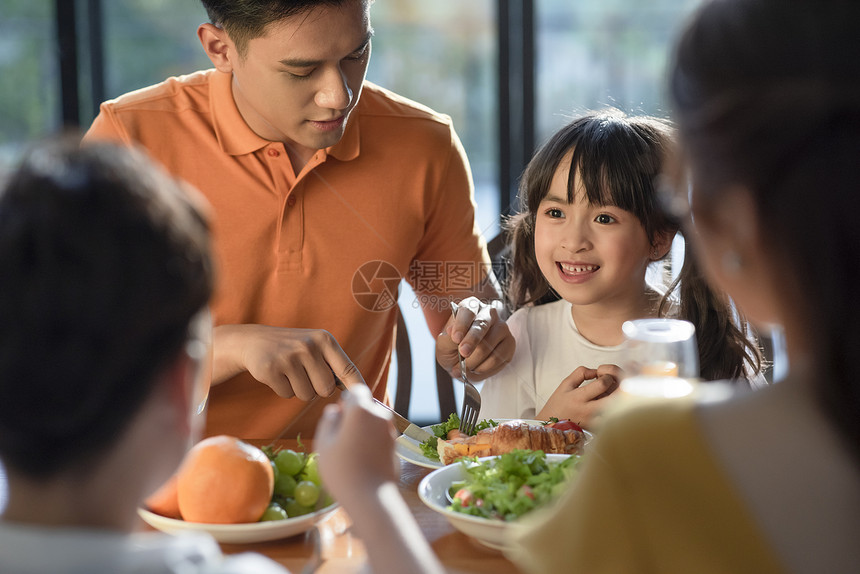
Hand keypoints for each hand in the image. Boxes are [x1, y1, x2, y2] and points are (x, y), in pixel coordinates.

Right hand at [213, 324, 364, 399]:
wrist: (254, 340)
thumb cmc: (293, 348)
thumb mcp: (316, 347)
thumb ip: (335, 365)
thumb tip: (359, 393)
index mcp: (324, 340)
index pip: (347, 368)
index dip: (357, 387)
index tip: (369, 401)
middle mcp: (308, 346)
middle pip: (325, 389)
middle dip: (316, 388)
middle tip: (304, 374)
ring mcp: (289, 357)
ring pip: (306, 395)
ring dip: (298, 389)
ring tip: (289, 372)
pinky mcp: (271, 369)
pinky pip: (287, 394)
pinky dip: (283, 389)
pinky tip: (277, 374)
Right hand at [315, 385, 398, 498]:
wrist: (370, 498)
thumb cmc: (341, 470)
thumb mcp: (324, 443)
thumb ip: (329, 421)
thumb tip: (335, 411)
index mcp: (362, 410)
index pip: (357, 391)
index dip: (347, 401)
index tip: (339, 418)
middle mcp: (381, 416)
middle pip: (367, 408)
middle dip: (355, 418)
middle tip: (341, 440)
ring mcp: (391, 432)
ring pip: (374, 423)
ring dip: (364, 431)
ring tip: (351, 454)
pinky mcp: (396, 448)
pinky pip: (381, 438)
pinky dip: (373, 444)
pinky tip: (363, 462)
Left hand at [435, 297, 514, 380]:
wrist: (463, 362)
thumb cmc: (452, 349)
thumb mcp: (443, 344)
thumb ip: (447, 339)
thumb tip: (452, 331)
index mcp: (470, 307)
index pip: (467, 311)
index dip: (462, 325)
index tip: (455, 339)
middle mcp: (488, 313)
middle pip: (482, 324)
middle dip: (472, 340)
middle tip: (463, 353)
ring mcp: (502, 327)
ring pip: (489, 345)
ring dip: (474, 361)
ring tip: (464, 368)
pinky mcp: (509, 343)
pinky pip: (498, 358)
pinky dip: (484, 368)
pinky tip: (476, 369)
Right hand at [536, 364, 622, 428]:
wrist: (551, 426)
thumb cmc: (558, 404)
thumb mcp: (565, 384)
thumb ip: (581, 373)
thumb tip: (596, 371)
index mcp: (579, 397)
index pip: (602, 384)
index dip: (607, 376)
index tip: (604, 377)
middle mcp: (587, 411)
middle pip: (614, 399)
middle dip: (619, 389)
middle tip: (614, 386)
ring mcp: (593, 422)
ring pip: (616, 411)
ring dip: (619, 401)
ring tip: (612, 396)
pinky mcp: (597, 430)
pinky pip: (612, 420)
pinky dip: (615, 412)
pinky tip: (609, 407)